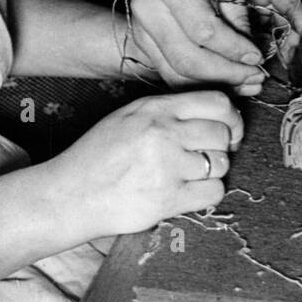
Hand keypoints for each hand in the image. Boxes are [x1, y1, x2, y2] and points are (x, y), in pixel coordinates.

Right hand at [50, 90, 243, 237]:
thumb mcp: (128, 116)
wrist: (71, 194)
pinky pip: (213, 192)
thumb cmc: (98, 155)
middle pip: (222, 133)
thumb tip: (212, 113)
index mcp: (155, 108)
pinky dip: (207, 193)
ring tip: (191, 173)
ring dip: (213, 170)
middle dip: (222, 146)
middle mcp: (164, 133)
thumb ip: (167, 110)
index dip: (230, 116)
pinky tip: (189, 191)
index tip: (227, 128)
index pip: (216, 102)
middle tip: (208, 154)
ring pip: (220, 164)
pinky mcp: (168, 199)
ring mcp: (167, 166)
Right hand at [122, 0, 301, 94]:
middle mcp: (147, 9)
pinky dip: (196, 83)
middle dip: (226, 73)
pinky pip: (168, 72)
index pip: (204, 30)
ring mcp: (140, 29)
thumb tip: (251, 51)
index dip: (234, 48)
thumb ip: (237, 11)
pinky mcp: (140, 42)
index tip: (257, 56)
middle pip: (188, 59)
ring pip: (176, 72)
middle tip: (254, 76)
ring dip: (213, 84)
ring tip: (244, 84)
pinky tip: (221, 80)